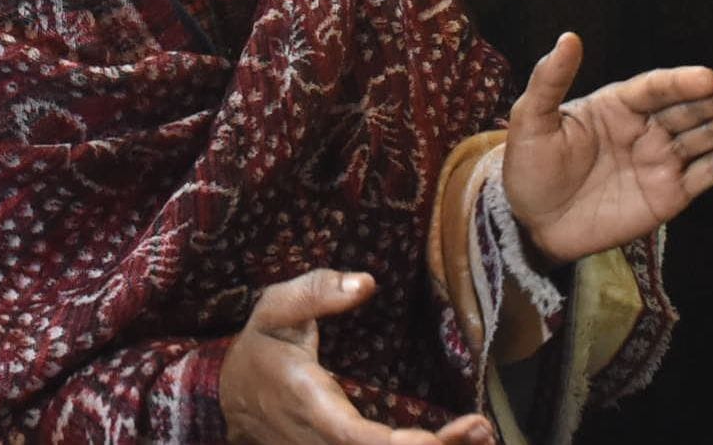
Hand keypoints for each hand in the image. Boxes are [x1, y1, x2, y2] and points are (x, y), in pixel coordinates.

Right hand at [220, 272, 494, 444]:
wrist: (229, 394)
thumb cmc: (261, 347)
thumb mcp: (277, 308)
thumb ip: (317, 292)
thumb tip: (366, 283)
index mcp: (312, 404)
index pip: (355, 438)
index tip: (433, 440)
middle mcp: (325, 440)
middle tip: (482, 430)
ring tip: (483, 434)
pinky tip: (458, 440)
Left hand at [502, 33, 712, 263]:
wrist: (533, 225)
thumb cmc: (530, 167)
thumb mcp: (532, 120)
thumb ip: (551, 80)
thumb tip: (568, 37)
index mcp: (616, 105)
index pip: (655, 88)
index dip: (681, 82)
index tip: (708, 78)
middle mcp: (645, 127)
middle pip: (688, 109)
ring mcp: (661, 160)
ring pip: (706, 137)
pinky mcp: (671, 193)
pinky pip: (708, 173)